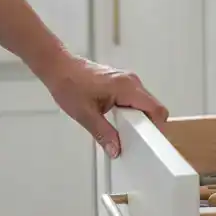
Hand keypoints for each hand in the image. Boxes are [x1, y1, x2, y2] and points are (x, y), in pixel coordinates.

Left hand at [39, 50, 167, 156]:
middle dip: (146, 127)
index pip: (156, 109)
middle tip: (132, 140)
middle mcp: (131, 82)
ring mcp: (128, 81)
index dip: (156, 128)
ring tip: (122, 131)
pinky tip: (117, 121)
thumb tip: (116, 149)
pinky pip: (136, 101)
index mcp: (126, 87)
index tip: (149, 143)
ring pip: (145, 105)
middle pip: (153, 108)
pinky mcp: (123, 83)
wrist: (58, 67)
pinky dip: (132, 113)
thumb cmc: (68, 83)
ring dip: (138, 120)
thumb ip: (103, 134)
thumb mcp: (85, 114)